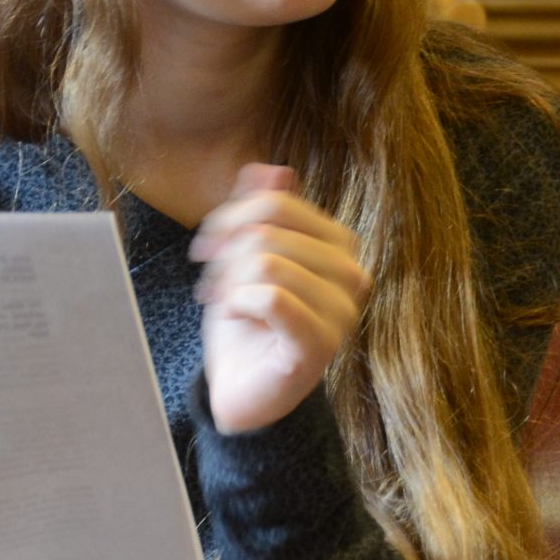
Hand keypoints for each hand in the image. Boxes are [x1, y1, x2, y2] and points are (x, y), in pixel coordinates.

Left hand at [190, 164, 371, 434]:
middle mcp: (351, 275)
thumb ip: (260, 212)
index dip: (231, 217)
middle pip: (269, 230)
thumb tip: (270, 169)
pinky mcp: (319, 345)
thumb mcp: (244, 259)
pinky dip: (239, 305)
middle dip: (227, 255)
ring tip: (227, 305)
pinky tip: (237, 318)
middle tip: (213, 283)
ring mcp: (341, 312)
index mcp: (338, 247)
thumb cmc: (246, 324)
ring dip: (230, 285)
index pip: (278, 202)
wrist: (241, 391)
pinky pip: (272, 298)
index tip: (208, 246)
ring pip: (267, 263)